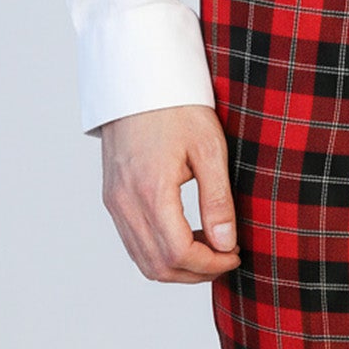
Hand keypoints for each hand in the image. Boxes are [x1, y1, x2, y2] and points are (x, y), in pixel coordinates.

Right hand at [100, 104, 240, 283]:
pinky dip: (161, 253)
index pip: (179, 253)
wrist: (137, 76)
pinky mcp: (112, 198)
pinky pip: (134, 243)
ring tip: (210, 248)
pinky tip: (188, 236)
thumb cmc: (177, 106)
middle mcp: (125, 201)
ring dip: (179, 267)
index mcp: (151, 190)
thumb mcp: (209, 149)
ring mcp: (114, 202)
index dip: (211, 264)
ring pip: (144, 261)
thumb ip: (218, 200)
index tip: (235, 254)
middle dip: (197, 272)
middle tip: (227, 256)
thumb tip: (226, 244)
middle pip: (159, 266)